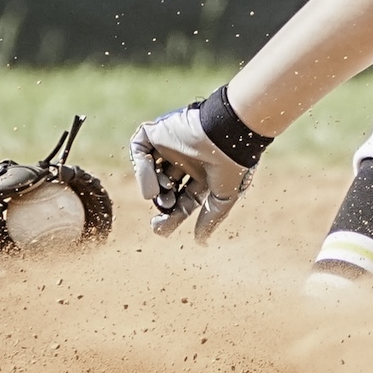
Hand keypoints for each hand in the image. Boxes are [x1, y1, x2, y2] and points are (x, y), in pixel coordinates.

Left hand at [130, 102, 252, 241]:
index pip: (183, 199)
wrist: (228, 132)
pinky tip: (151, 184)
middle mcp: (187, 159)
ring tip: (159, 193)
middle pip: (165, 187)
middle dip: (162, 201)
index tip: (161, 229)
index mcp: (204, 174)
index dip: (173, 216)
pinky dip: (141, 168)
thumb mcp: (224, 196)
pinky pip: (140, 148)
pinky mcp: (159, 131)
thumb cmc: (232, 163)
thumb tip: (200, 241)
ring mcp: (172, 144)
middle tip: (164, 207)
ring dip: (151, 185)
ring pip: (151, 170)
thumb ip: (210, 217)